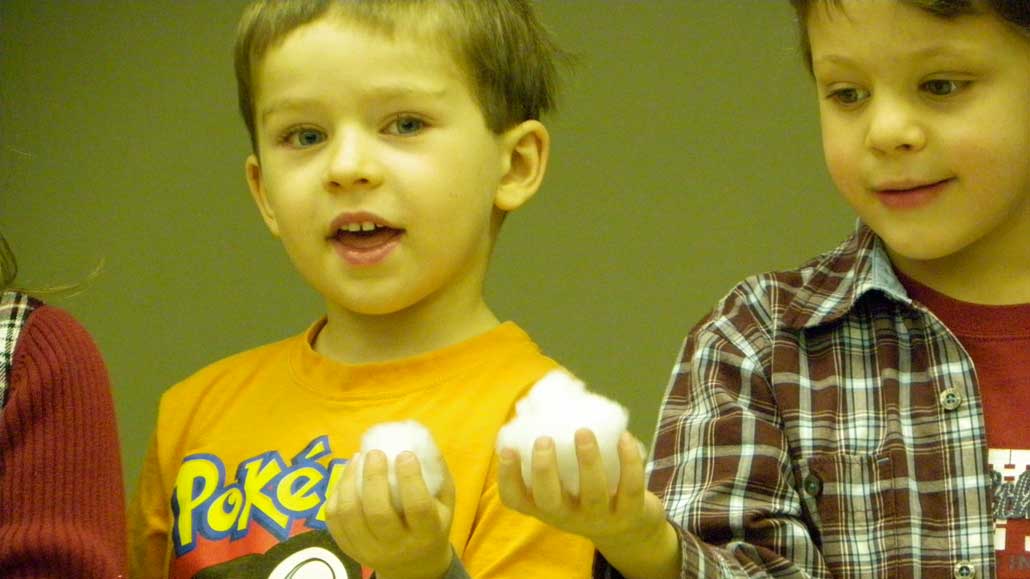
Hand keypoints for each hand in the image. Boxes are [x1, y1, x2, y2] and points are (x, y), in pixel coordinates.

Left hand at [326, 450, 454, 578]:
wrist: (413, 565)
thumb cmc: (432, 524)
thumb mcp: (445, 501)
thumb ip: (437, 472)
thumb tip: (421, 436)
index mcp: (426, 534)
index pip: (418, 507)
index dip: (410, 478)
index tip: (405, 454)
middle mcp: (396, 547)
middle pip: (378, 513)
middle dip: (374, 478)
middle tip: (375, 453)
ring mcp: (368, 550)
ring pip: (349, 515)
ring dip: (350, 481)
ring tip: (357, 458)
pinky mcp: (348, 549)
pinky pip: (334, 519)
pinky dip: (337, 492)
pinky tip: (347, 475)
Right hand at [498, 429, 668, 550]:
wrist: (628, 530)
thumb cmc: (585, 496)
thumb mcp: (563, 486)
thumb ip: (551, 458)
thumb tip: (533, 407)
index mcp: (545, 507)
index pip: (516, 500)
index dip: (508, 477)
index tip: (508, 449)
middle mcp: (568, 516)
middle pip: (550, 501)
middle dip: (544, 470)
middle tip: (544, 440)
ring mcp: (599, 518)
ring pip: (593, 493)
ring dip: (588, 461)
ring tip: (583, 432)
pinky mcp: (630, 514)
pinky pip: (630, 488)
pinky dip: (628, 461)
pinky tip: (624, 437)